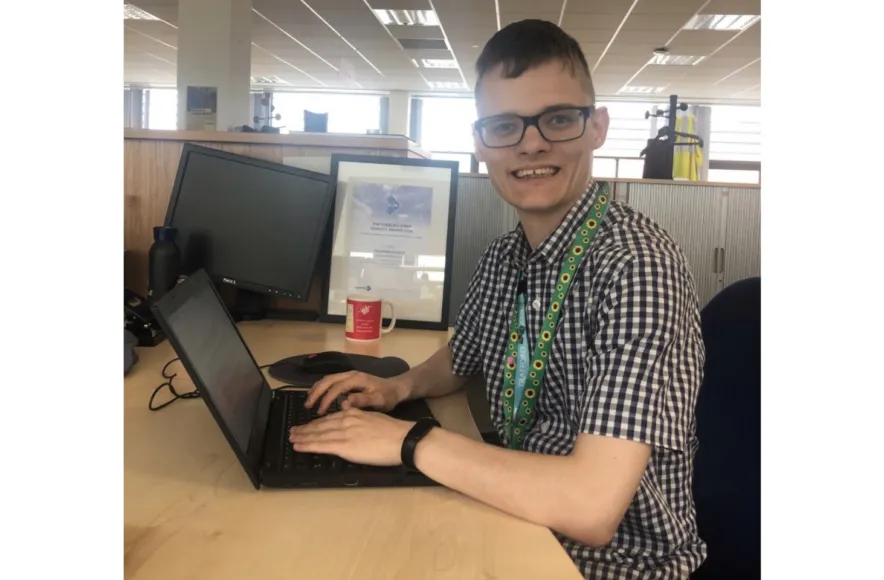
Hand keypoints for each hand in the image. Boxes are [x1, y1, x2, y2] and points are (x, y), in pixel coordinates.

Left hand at [289, 408, 413, 465]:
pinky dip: (307, 445)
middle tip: (293, 431)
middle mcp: (346, 420)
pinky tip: (298, 445)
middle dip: (305, 429)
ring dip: (302, 436)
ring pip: (317, 434)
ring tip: (292, 438)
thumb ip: (360, 420)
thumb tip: (353, 428)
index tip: (307, 426)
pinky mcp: (344, 446)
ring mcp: (344, 433)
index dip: (316, 423)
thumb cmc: (393, 432)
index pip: (330, 418)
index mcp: (353, 413)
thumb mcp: (373, 418)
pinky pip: (321, 445)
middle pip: (320, 425)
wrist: (401, 438)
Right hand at [305, 371, 408, 414]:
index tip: (320, 413)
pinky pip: (331, 381)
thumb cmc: (388, 396)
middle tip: (307, 406)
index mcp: (357, 379)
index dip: (327, 400)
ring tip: (309, 403)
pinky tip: (317, 398)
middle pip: (328, 380)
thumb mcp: (379, 401)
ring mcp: (349, 375)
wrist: (396, 389)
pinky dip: (322, 389)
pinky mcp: (348, 379)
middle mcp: (351, 374)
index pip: (336, 388)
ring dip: (317, 390)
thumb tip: (344, 403)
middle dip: (316, 392)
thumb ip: (363, 401)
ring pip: (327, 379)